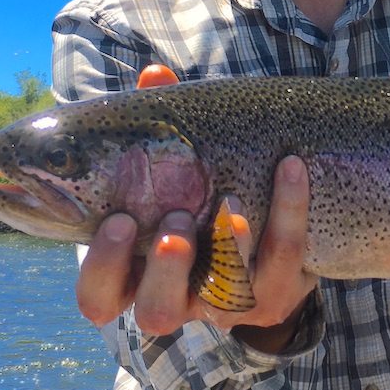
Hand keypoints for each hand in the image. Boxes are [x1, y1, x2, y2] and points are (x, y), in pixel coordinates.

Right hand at [76, 65, 317, 349]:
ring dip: (229, 247)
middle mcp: (181, 299)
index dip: (103, 268)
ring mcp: (231, 302)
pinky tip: (290, 167)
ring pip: (226, 299)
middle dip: (165, 269)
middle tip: (175, 222)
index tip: (119, 219)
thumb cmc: (203, 198)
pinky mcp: (277, 291)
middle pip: (157, 313)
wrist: (272, 240)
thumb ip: (160, 129)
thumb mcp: (174, 170)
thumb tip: (155, 75)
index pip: (99, 299)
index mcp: (138, 276)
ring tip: (232, 203)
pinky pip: (285, 256)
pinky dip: (288, 209)